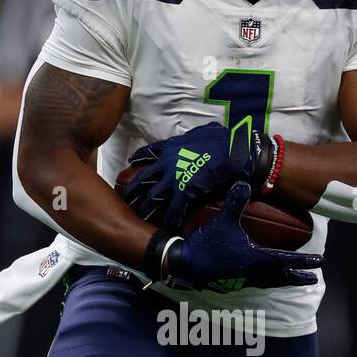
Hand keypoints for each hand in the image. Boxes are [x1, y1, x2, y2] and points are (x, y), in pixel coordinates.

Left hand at [122, 119, 274, 228]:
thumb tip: (204, 131)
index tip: (131, 162)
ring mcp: (175, 178)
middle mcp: (167, 163)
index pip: (149, 152)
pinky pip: (174, 208)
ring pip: (154, 196)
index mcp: (171, 148)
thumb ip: (195, 135)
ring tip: (140, 217)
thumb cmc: (222, 139)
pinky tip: (166, 225)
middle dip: (133, 190)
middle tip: (124, 199)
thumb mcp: (202, 131)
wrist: (231, 151)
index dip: (139, 158)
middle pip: (144, 179)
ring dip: (146, 208)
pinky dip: (170, 218)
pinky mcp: (185, 191)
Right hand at [162, 182, 322, 291]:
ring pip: (270, 283)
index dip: (304, 261)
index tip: (319, 262)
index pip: (287, 260)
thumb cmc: (208, 244)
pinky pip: (258, 283)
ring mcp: (244, 280)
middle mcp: (254, 272)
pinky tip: (265, 277)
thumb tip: (245, 182)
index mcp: (256, 258)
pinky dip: (268, 281)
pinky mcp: (234, 283)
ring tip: (293, 279)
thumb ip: (236, 202)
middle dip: (298, 276)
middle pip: (282, 277)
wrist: (186, 265)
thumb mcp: (223, 220)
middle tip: (312, 278)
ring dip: (284, 281)